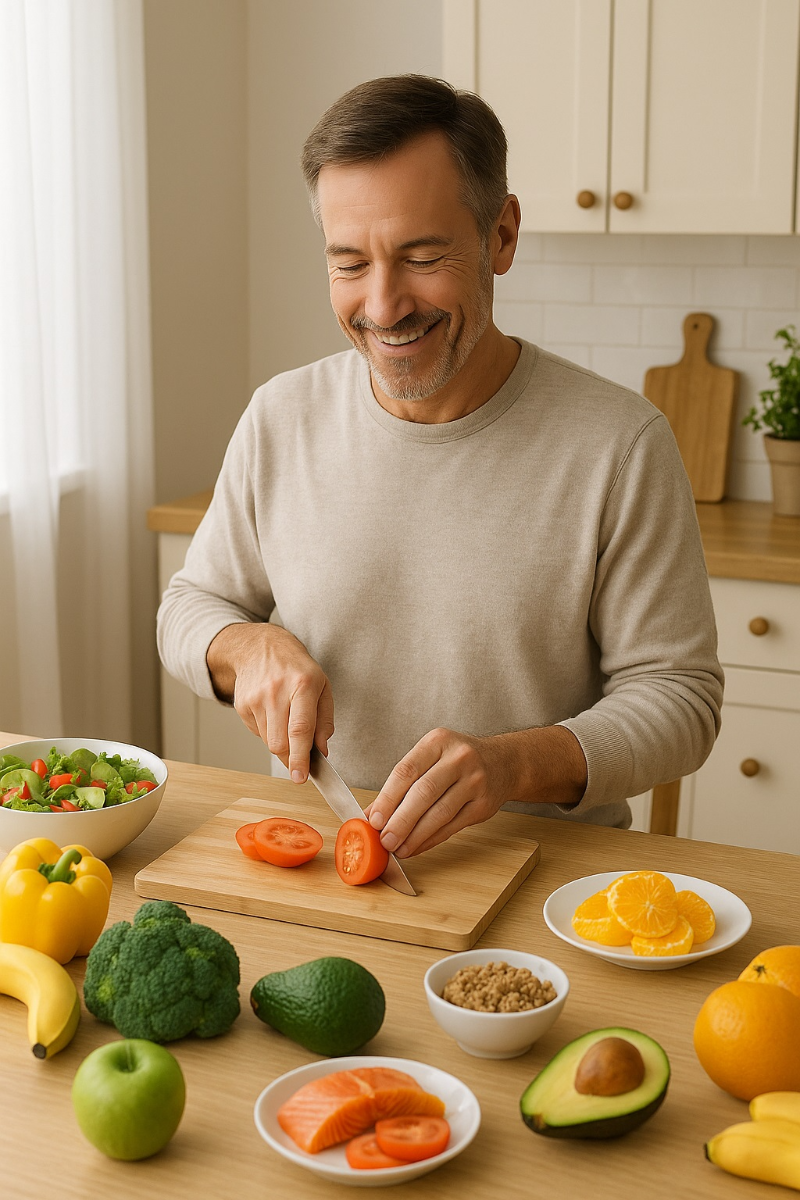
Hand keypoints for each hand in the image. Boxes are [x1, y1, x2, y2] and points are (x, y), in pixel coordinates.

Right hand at [206, 623, 333, 782]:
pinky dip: (268, 731)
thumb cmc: (297, 668)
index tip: (301, 777)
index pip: (300, 729)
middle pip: (280, 743)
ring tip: (286, 720)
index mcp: (302, 685)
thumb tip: (322, 751)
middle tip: (300, 757)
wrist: (260, 647)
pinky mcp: (242, 705)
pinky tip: (272, 713)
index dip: (300, 757)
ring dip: (280, 743)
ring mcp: (255, 699)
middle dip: (291, 757)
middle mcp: (276, 691)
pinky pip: (258, 733)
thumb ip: (325, 720)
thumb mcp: (322, 686)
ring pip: (268, 742)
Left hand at [366, 724, 587, 857]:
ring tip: (398, 849)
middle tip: (384, 840)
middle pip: (423, 793)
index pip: (406, 770)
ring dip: (415, 835)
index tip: (374, 819)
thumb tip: (372, 814)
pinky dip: (431, 840)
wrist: (504, 762)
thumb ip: (402, 783)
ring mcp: (475, 781)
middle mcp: (459, 758)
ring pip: (439, 813)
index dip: (387, 798)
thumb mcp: (431, 757)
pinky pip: (452, 826)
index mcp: (438, 741)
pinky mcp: (484, 805)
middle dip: (400, 821)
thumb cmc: (457, 761)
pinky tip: (416, 847)